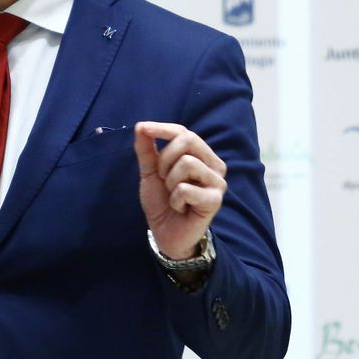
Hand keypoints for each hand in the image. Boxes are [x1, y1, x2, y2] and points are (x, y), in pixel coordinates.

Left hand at [134, 121, 226, 260]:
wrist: (166, 233)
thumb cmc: (162, 201)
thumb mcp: (150, 173)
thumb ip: (146, 150)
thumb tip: (140, 126)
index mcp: (201, 155)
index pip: (183, 132)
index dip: (162, 128)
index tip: (143, 128)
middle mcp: (214, 165)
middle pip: (188, 140)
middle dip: (165, 159)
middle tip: (162, 179)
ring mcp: (217, 182)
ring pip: (187, 163)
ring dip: (170, 182)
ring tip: (173, 195)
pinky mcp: (215, 200)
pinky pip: (186, 188)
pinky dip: (175, 199)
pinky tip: (180, 208)